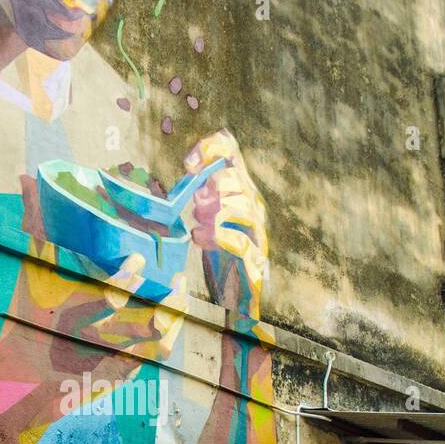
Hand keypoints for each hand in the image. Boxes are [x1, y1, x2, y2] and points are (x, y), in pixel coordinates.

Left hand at [183, 130, 268, 317]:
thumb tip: (192, 170)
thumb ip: (202, 194)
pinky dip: (218, 238)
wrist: (234, 294)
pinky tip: (199, 239)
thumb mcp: (206, 217)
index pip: (231, 151)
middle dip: (209, 189)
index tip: (188, 165)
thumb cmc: (218, 253)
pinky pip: (239, 242)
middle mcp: (253, 205)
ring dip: (214, 213)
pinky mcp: (254, 259)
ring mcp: (257, 232)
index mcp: (240, 190)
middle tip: (195, 207)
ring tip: (197, 226)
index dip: (210, 149)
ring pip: (242, 207)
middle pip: (234, 179)